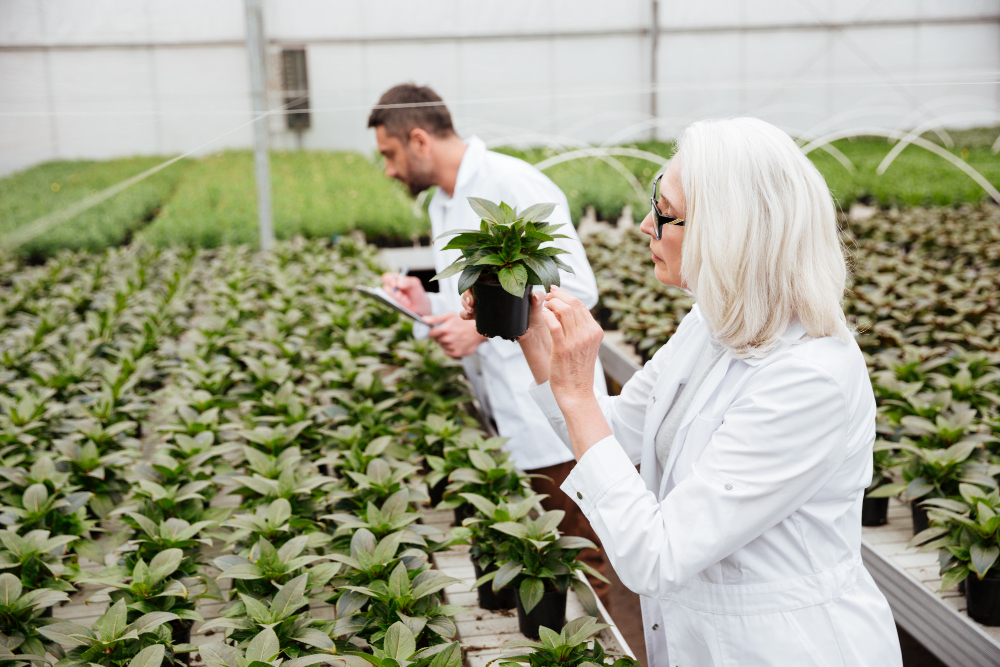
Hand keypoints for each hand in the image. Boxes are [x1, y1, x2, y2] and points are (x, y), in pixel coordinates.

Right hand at [381, 273, 431, 315]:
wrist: (419, 303)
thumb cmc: (416, 290)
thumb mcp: (415, 283)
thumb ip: (408, 281)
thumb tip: (398, 283)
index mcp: (395, 278)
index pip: (387, 277)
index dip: (389, 280)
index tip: (395, 284)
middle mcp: (391, 286)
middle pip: (386, 288)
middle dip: (393, 292)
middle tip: (400, 295)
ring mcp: (391, 295)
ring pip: (389, 296)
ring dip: (398, 298)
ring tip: (406, 299)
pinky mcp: (393, 302)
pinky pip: (393, 303)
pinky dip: (400, 302)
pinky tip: (407, 302)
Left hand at [425, 311, 486, 357]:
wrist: (478, 331)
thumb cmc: (463, 322)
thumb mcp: (450, 316)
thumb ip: (435, 318)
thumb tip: (423, 319)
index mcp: (445, 329)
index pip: (431, 334)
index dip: (433, 332)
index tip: (438, 330)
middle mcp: (448, 339)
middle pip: (436, 340)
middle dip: (440, 337)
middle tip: (449, 332)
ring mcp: (452, 347)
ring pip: (442, 346)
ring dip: (445, 343)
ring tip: (455, 337)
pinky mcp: (456, 353)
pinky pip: (447, 352)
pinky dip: (449, 349)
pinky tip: (456, 343)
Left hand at [542, 287, 603, 406]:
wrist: (576, 392)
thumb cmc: (577, 370)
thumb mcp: (585, 346)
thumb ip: (580, 329)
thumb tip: (567, 309)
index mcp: (595, 331)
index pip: (580, 304)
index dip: (565, 294)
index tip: (554, 291)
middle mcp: (588, 334)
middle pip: (572, 303)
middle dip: (557, 295)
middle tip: (547, 296)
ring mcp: (576, 341)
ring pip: (563, 310)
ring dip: (550, 304)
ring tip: (544, 306)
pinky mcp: (563, 348)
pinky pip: (554, 324)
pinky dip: (547, 315)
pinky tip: (543, 315)